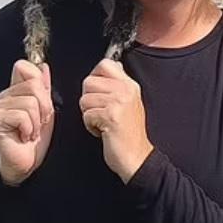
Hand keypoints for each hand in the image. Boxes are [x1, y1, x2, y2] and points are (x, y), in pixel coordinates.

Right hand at [0, 60, 54, 184]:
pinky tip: (24, 137)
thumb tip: (43, 67)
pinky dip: (29, 129)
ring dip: (37, 122)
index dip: (39, 82)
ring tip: (30, 132)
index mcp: (16, 91)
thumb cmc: (35, 141)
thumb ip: (44, 88)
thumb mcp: (46, 111)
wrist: (27, 164)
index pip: (24, 67)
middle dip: (44, 107)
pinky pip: (22, 115)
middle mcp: (5, 96)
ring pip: (31, 102)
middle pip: (34, 85)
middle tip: (38, 123)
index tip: (43, 104)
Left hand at [79, 59, 154, 182]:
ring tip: (103, 123)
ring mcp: (119, 102)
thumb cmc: (128, 134)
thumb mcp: (128, 103)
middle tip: (101, 113)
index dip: (95, 78)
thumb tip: (105, 68)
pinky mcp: (111, 116)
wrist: (137, 157)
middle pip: (89, 81)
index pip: (105, 64)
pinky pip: (86, 114)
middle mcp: (126, 90)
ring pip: (85, 99)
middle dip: (88, 99)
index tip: (99, 94)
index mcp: (130, 85)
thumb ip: (117, 85)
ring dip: (89, 114)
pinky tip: (103, 131)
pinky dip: (90, 126)